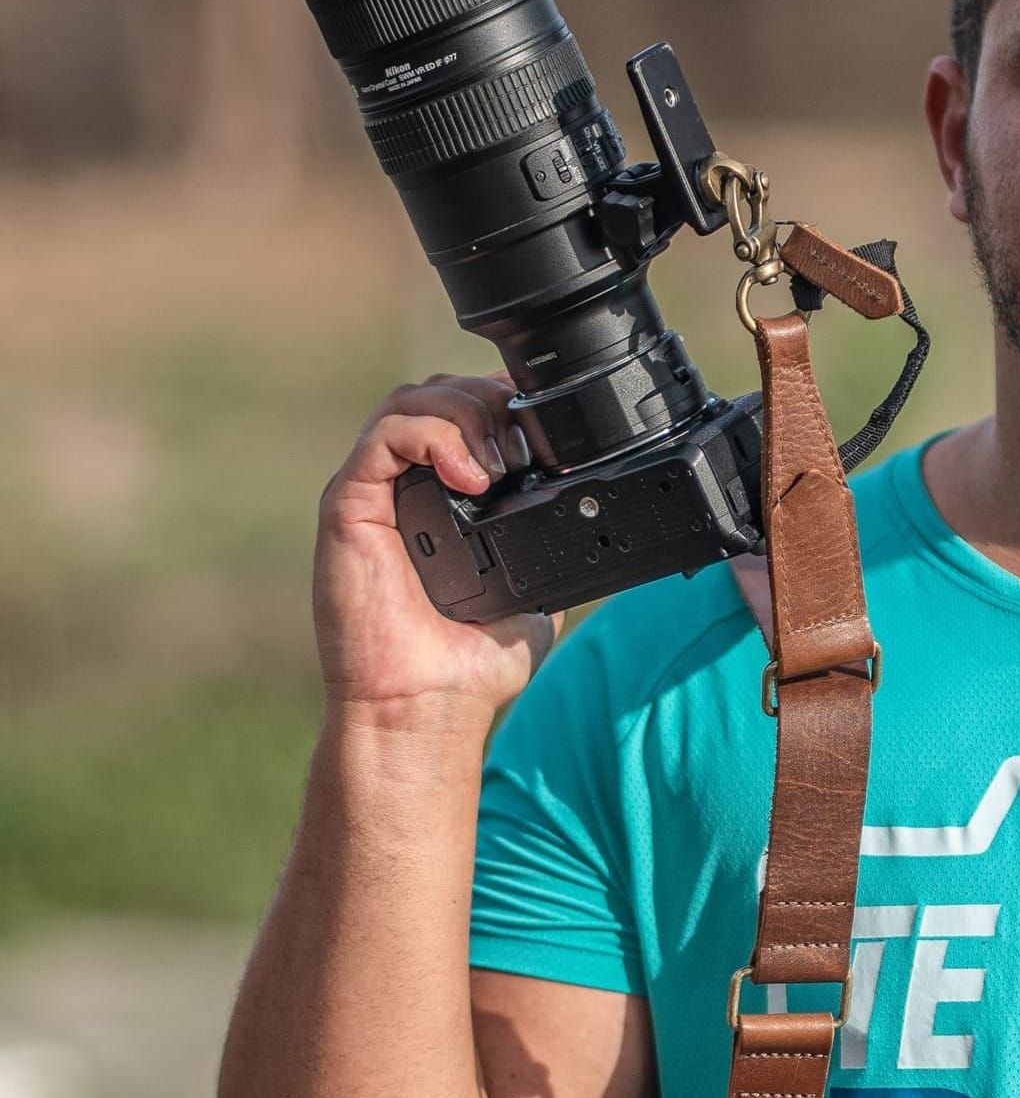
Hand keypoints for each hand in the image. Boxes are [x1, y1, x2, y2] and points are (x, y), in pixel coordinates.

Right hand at [313, 369, 562, 729]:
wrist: (427, 706)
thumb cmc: (472, 664)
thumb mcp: (536, 592)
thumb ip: (551, 546)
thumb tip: (594, 518)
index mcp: (442, 498)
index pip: (465, 411)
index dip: (505, 401)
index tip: (547, 425)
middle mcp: (403, 487)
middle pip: (439, 391)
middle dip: (490, 397)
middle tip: (525, 444)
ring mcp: (372, 493)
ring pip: (411, 401)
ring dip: (466, 412)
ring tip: (500, 463)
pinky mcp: (347, 507)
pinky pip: (383, 437)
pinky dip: (435, 437)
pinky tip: (472, 477)